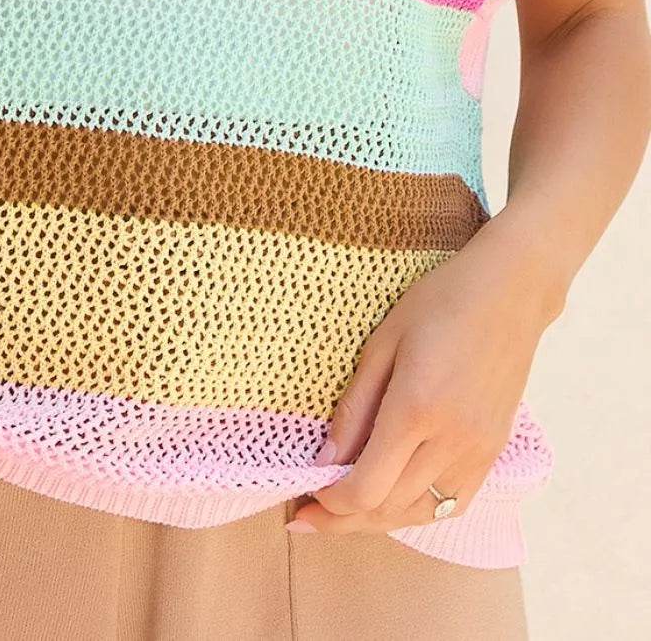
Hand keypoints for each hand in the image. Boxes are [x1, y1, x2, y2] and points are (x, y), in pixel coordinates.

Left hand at [287, 209, 563, 534]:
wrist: (510, 292)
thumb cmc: (440, 302)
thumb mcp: (382, 342)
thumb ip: (353, 407)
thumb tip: (325, 461)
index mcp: (416, 407)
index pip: (367, 488)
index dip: (330, 506)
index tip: (303, 502)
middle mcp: (451, 439)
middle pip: (390, 509)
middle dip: (345, 519)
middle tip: (311, 514)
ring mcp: (479, 450)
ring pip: (422, 513)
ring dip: (380, 520)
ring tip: (346, 511)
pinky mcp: (494, 451)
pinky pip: (453, 503)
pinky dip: (419, 512)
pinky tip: (394, 501)